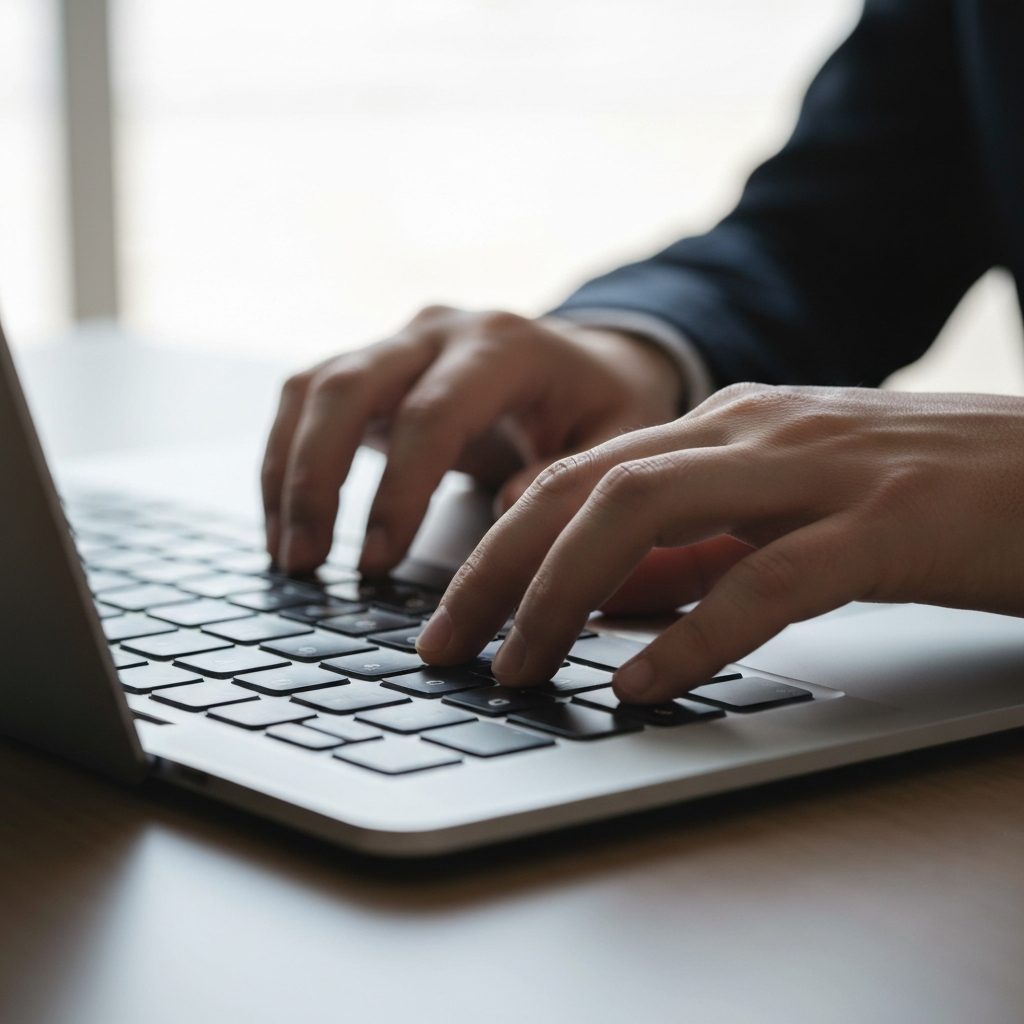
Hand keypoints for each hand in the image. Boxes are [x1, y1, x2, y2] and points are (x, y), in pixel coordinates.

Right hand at [261, 306, 681, 573]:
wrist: (588, 360)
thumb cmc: (605, 405)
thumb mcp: (622, 438)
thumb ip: (575, 473)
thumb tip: (506, 510)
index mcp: (506, 346)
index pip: (433, 413)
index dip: (398, 490)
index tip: (377, 562)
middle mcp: (442, 330)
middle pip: (350, 387)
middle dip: (316, 478)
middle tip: (306, 562)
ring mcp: (400, 341)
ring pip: (314, 387)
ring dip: (288, 470)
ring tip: (289, 554)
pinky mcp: (374, 363)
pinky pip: (307, 398)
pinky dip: (286, 458)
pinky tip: (286, 520)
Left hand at [416, 385, 1023, 701]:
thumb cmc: (928, 495)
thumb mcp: (790, 510)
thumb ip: (702, 544)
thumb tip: (607, 596)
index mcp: (731, 426)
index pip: (580, 472)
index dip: (500, 540)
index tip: (453, 607)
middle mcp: (757, 432)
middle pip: (587, 487)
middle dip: (498, 568)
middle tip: (445, 646)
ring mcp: (820, 470)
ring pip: (649, 512)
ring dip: (563, 596)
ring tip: (515, 669)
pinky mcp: (888, 523)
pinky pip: (766, 579)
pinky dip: (693, 634)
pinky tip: (639, 686)